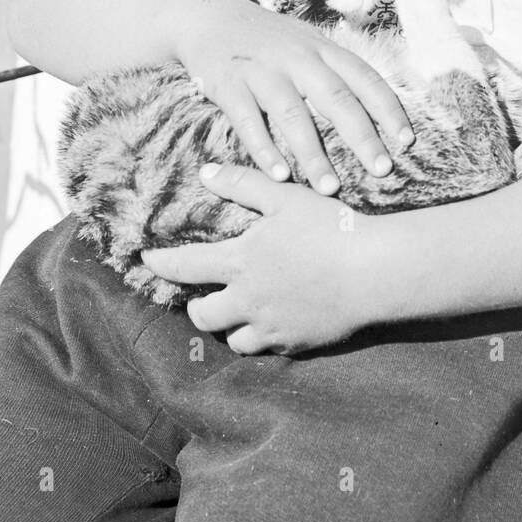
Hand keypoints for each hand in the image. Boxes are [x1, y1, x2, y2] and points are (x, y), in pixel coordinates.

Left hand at [140, 163, 380, 353]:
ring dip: (230, 326)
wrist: (373, 273)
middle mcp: (248, 301)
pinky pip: (268, 348)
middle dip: (196, 306)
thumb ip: (243, 184)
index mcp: (240, 263)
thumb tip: (206, 173)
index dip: (161, 263)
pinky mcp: (296, 343)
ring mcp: (272, 327)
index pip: (185, 266)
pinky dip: (263, 336)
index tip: (147, 260)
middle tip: (202, 295)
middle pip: (203, 315)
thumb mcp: (286, 197)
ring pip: (234, 339)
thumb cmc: (330, 228)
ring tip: (239, 311)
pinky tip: (274, 321)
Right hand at [177, 0, 412, 194]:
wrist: (208, 16)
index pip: (365, 78)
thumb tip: (378, 110)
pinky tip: (279, 176)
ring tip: (329, 189)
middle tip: (382, 171)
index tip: (407, 142)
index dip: (389, 110)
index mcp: (322, 49)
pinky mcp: (228, 84)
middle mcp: (297, 57)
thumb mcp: (307, 43)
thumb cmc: (268, 40)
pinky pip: (249, 121)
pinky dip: (264, 150)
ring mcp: (262, 70)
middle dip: (362, 137)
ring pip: (293, 115)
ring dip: (313, 155)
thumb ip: (336, 71)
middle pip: (336, 99)